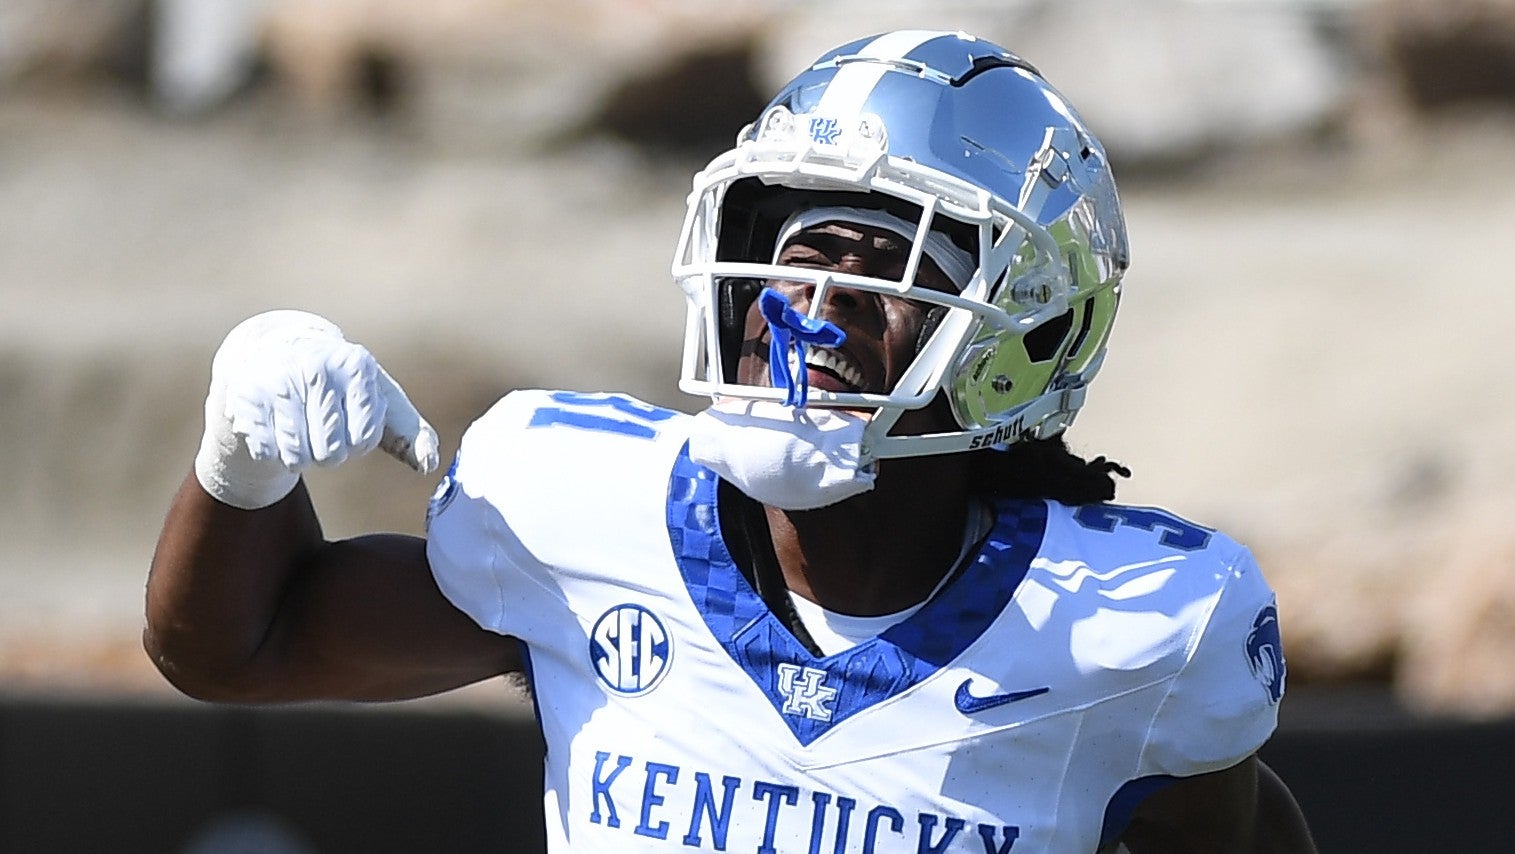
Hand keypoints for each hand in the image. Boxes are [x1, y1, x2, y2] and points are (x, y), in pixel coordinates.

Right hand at [194, 310, 439, 508]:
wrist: (278, 353)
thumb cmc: (340, 387)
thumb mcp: (379, 401)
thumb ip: (411, 435)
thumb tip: (428, 464)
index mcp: (356, 366)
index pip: (363, 439)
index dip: (357, 442)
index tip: (349, 423)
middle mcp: (315, 367)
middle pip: (330, 452)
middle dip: (328, 454)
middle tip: (321, 431)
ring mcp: (276, 379)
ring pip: (296, 456)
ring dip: (300, 457)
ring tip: (300, 432)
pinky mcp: (244, 395)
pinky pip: (264, 451)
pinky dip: (271, 452)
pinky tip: (274, 428)